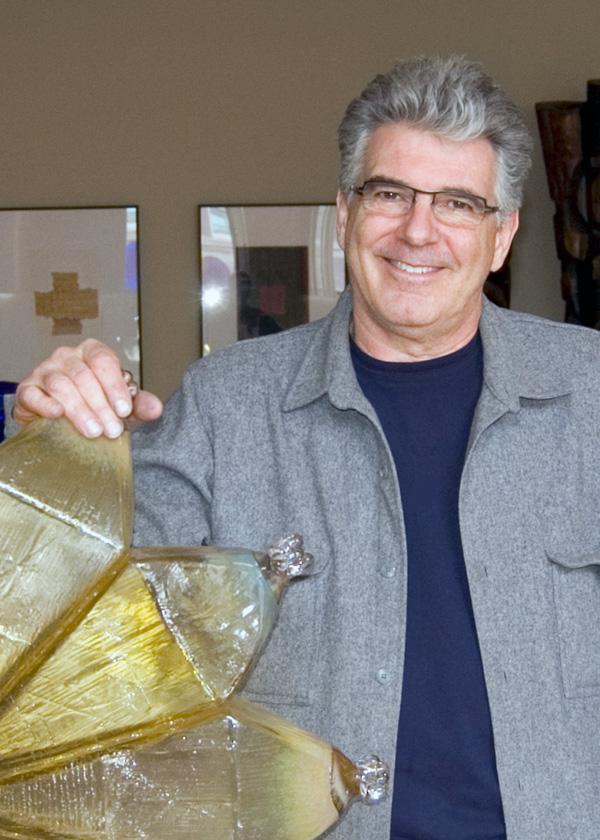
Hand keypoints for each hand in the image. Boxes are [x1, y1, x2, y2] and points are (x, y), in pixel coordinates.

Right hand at [14, 339, 162, 437]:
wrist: (61, 419)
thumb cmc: (93, 404)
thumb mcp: (119, 403)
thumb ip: (138, 404)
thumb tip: (156, 408)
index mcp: (92, 352)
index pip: (104, 360)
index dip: (115, 386)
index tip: (124, 410)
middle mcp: (67, 357)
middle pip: (84, 376)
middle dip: (101, 406)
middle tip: (112, 430)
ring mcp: (45, 371)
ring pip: (61, 385)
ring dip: (79, 410)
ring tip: (93, 431)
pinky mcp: (28, 390)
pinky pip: (32, 394)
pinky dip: (45, 404)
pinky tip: (57, 415)